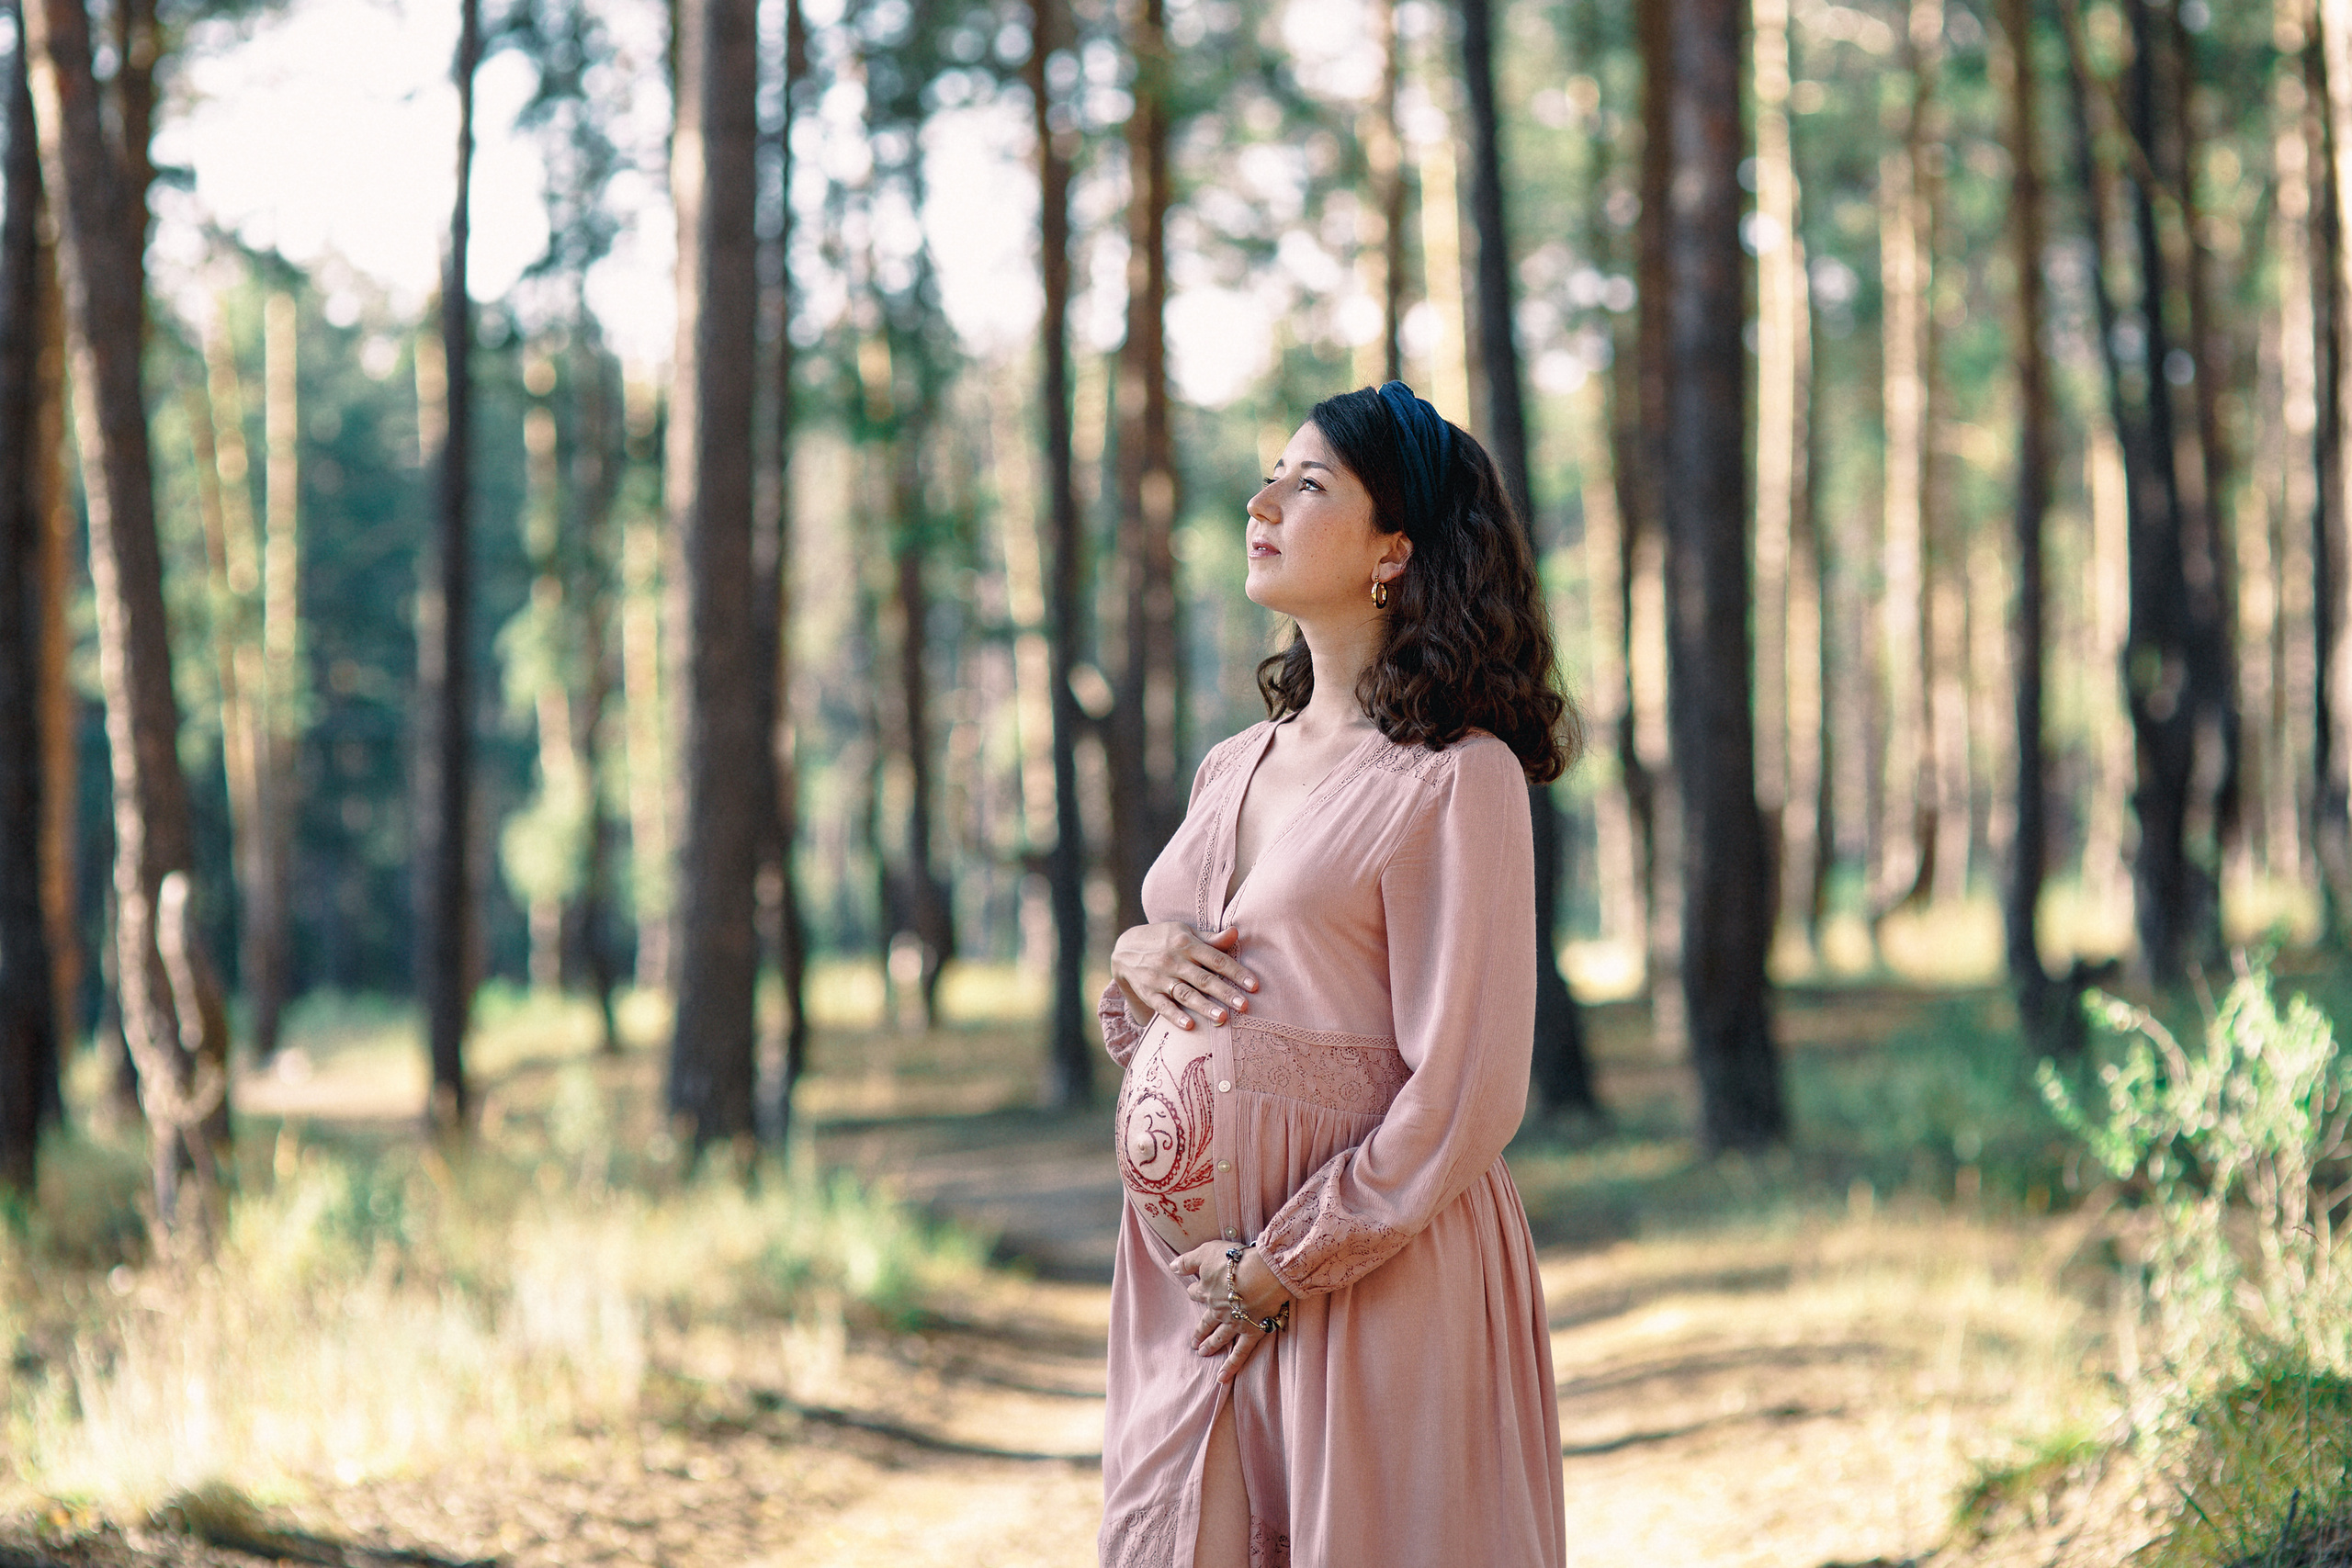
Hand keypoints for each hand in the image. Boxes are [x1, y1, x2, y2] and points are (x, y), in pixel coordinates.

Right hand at [1111, 921, 1257, 1031]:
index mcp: (1187, 943)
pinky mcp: (1148, 992)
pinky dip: (1175, 1016)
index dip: (1237, 972)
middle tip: (1245, 1006)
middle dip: (1225, 993)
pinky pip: (1163, 1006)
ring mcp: (1160, 977)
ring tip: (1223, 1018)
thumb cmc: (1164, 940)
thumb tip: (1235, 932)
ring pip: (1185, 993)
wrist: (1125, 949)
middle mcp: (1174, 960)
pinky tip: (1189, 1026)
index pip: (1217, 959)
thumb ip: (1210, 938)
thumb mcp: (1184, 932)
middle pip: (1204, 979)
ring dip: (1204, 1006)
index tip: (1254, 985)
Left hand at [1170, 1239, 1292, 1384]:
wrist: (1262, 1273)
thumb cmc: (1235, 1260)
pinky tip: (1222, 1379)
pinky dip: (1231, 1366)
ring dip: (1210, 1346)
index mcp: (1207, 1289)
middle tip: (1193, 1341)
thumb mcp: (1206, 1252)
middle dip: (1199, 1330)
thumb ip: (1188, 1261)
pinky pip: (1239, 1353)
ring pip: (1219, 1337)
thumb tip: (1172, 1267)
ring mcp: (1233, 1323)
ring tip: (1202, 1353)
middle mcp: (1217, 1309)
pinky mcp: (1251, 1332)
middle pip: (1205, 1320)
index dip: (1195, 1290)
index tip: (1194, 1292)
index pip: (1196, 1292)